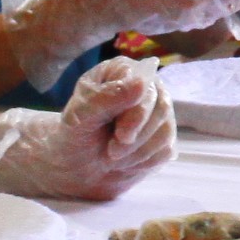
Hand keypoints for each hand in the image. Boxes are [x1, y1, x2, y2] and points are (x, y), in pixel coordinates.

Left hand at [0, 57, 173, 199]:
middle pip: (162, 107)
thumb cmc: (74, 135)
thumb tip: (141, 84)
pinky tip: (124, 162)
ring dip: (138, 152)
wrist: (75, 168)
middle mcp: (145, 87)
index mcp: (122, 71)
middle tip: (112, 152)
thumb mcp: (80, 116)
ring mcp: (157, 113)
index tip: (121, 135)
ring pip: (165, 131)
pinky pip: (166, 150)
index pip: (146, 85)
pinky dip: (144, 162)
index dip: (137, 113)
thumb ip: (107, 98)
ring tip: (113, 156)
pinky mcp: (162, 137)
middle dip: (136, 137)